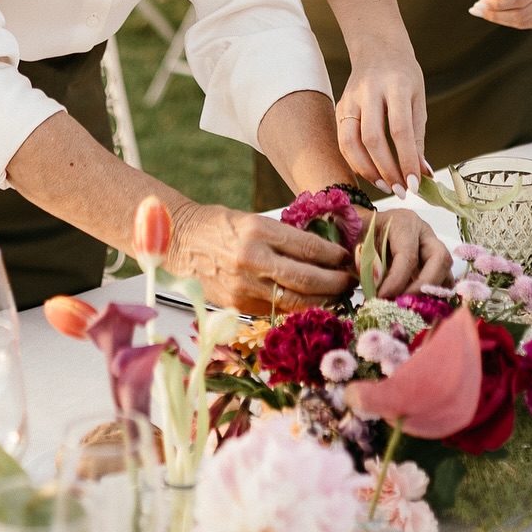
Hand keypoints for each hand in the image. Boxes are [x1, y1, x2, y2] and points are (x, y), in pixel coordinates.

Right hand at [167, 202, 351, 315]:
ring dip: (323, 301)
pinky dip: (298, 309)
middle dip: (336, 283)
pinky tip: (312, 304)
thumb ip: (284, 238)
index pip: (308, 247)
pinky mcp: (237, 306)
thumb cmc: (219, 226)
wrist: (179, 241)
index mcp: (258, 231)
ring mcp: (244, 287)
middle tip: (351, 282)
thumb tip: (324, 253)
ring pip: (295, 301)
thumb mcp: (253, 220)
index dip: (334, 256)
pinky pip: (277, 310)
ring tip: (339, 295)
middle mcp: (252, 259)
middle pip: (306, 279)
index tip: (348, 258)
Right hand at [335, 43, 427, 195]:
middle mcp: (369, 91)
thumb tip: (422, 173)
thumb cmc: (404, 76)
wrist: (377, 49)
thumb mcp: (418, 100)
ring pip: (350, 142)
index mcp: (396, 85)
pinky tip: (372, 172)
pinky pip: (343, 141)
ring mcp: (350, 98)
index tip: (415, 183)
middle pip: (372, 138)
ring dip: (368, 170)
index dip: (407, 159)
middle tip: (402, 190)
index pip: (399, 129)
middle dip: (387, 170)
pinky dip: (356, 162)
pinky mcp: (339, 107)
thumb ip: (418, 137)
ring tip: (386, 185)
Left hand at [366, 206, 452, 298]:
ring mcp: (432, 248)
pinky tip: (415, 304)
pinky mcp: (434, 263)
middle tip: (402, 304)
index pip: (409, 255)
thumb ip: (368, 267)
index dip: (397, 280)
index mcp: (403, 223)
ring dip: (431, 292)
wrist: (363, 229)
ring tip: (408, 306)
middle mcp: (424, 233)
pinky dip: (433, 295)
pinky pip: (443, 280)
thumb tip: (381, 294)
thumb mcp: (357, 245)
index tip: (382, 297)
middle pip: (440, 259)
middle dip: (423, 286)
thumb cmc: (360, 234)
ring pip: (446, 271)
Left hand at [471, 0, 531, 29]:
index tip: (479, 2)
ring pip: (525, 23)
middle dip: (497, 15)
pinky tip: (501, 13)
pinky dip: (512, 21)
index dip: (498, 5)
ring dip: (502, 19)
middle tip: (477, 9)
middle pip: (523, 14)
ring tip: (485, 11)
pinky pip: (530, 24)